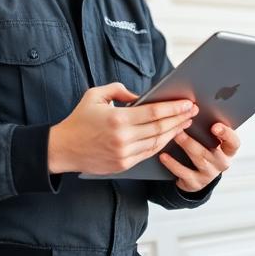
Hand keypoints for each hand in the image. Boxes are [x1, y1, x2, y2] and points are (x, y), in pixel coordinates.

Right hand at [48, 82, 197, 174]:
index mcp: (118, 119)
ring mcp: (124, 154)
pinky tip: (169, 135)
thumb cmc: (79, 119)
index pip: (154, 112)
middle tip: (192, 111)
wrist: (62, 149)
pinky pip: (148, 153)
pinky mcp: (123, 165)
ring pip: (157, 143)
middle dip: (179, 118)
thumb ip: (119, 90)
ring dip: (174, 132)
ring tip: (185, 122)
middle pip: (160, 128)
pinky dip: (161, 144)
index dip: (173, 108)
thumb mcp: (96, 95)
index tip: (187, 103)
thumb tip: (140, 95)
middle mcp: (123, 138)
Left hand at [159, 123, 239, 192]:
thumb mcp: (211, 140)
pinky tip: (163, 155)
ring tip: (174, 134)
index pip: (234, 142)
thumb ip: (209, 127)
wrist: (198, 174)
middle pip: (212, 151)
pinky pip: (184, 173)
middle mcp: (222, 162)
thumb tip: (194, 107)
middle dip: (197, 137)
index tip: (215, 126)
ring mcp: (209, 174)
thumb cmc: (205, 148)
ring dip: (185, 145)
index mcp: (228, 150)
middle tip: (185, 124)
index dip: (226, 134)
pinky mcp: (195, 183)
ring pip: (198, 159)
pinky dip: (172, 164)